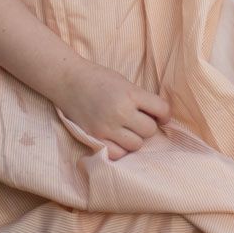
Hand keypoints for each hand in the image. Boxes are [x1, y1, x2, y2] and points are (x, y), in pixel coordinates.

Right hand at [52, 60, 170, 159]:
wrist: (69, 81)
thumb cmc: (99, 78)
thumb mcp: (125, 83)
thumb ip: (141, 99)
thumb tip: (159, 117)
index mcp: (131, 94)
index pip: (162, 109)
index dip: (164, 113)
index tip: (160, 114)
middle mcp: (121, 112)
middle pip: (150, 130)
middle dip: (148, 125)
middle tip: (139, 120)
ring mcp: (107, 127)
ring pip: (136, 144)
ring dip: (135, 138)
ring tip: (127, 129)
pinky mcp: (95, 138)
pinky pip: (118, 154)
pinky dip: (121, 149)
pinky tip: (117, 139)